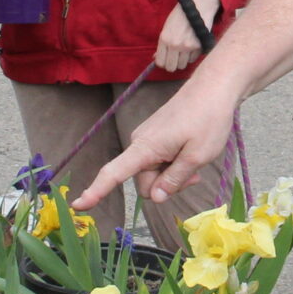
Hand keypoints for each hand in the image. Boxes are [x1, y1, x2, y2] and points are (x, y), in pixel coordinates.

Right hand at [79, 71, 238, 210]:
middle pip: (144, 182)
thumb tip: (155, 198)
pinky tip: (190, 154)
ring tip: (195, 161)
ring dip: (173, 176)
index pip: (113, 173)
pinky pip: (159, 161)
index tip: (79, 205)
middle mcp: (139, 143)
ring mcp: (147, 139)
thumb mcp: (197, 156)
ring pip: (154, 173)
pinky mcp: (155, 137)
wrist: (214, 88)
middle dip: (166, 186)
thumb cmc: (208, 120)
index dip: (96, 191)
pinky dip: (173, 165)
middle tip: (194, 176)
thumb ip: (174, 179)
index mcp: (145, 148)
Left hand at [155, 0, 220, 71]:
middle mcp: (174, 44)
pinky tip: (192, 46)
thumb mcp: (167, 27)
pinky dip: (192, 56)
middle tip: (175, 59)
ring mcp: (187, 46)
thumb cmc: (180, 15)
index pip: (160, 62)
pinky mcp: (198, 46)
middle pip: (171, 67)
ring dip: (182, 61)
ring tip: (184, 51)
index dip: (162, 63)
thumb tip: (155, 58)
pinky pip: (193, 59)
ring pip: (182, 65)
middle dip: (172, 65)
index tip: (165, 60)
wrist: (198, 5)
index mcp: (164, 39)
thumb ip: (162, 44)